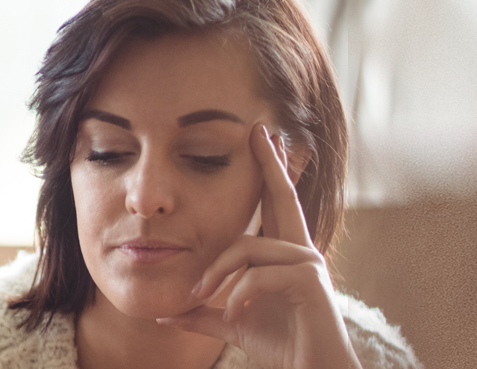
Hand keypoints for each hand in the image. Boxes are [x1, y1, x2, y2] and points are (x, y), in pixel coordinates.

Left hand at [155, 125, 361, 368]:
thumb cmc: (280, 346)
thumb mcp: (232, 324)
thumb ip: (203, 314)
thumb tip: (166, 315)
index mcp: (284, 255)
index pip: (274, 205)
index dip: (269, 172)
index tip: (264, 139)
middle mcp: (301, 251)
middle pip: (282, 198)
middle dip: (270, 164)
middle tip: (261, 131)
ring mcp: (308, 264)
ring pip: (249, 248)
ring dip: (218, 272)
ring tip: (199, 295)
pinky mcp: (310, 282)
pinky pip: (260, 275)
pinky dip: (239, 294)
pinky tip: (232, 312)